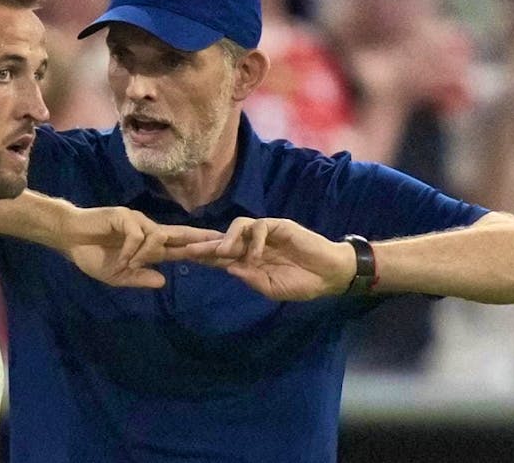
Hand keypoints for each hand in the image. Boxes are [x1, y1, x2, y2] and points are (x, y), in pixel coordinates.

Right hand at [58, 207, 222, 287]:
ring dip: (145, 255)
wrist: (71, 238)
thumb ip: (139, 278)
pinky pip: (138, 235)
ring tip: (128, 264)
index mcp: (150, 248)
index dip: (200, 251)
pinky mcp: (125, 216)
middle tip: (222, 242)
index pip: (181, 249)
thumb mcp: (117, 276)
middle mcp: (149, 232)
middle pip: (182, 234)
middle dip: (201, 239)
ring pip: (157, 237)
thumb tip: (163, 282)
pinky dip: (131, 250)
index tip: (221, 254)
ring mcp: (138, 222)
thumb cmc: (93, 256)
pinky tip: (121, 257)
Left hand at [177, 217, 354, 300]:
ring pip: (238, 226)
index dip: (204, 256)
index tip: (184, 257)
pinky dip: (255, 240)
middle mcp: (253, 244)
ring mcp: (266, 234)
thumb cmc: (301, 283)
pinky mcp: (279, 226)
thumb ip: (250, 278)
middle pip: (223, 239)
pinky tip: (257, 254)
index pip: (221, 256)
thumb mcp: (271, 288)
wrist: (328, 275)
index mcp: (249, 260)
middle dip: (204, 244)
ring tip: (223, 253)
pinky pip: (260, 226)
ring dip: (228, 240)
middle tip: (186, 249)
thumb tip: (228, 269)